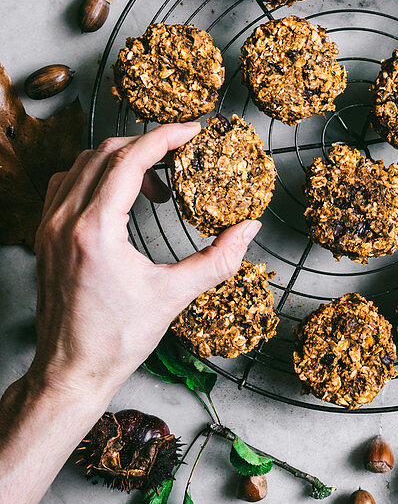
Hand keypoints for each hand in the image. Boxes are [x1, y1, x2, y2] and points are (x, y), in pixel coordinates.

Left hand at [31, 122, 259, 402]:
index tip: (192, 131)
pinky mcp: (43, 237)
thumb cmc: (116, 340)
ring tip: (154, 185)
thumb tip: (249, 229)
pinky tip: (119, 199)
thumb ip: (218, 260)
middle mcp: (64, 222)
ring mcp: (48, 228)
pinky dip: (95, 178)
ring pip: (82, 165)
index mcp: (95, 231)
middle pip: (105, 153)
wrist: (71, 372)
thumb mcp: (174, 296)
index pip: (129, 160)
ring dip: (120, 161)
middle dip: (146, 145)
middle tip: (179, 153)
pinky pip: (65, 185)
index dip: (164, 138)